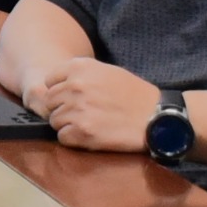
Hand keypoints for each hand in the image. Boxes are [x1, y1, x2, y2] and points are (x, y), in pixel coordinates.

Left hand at [28, 57, 161, 152]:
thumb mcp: (107, 71)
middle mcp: (75, 85)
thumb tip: (55, 85)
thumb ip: (80, 75)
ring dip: (67, 125)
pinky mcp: (82, 131)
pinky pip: (62, 137)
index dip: (60, 91)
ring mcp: (77, 108)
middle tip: (82, 114)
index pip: (49, 80)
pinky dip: (74, 139)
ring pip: (54, 120)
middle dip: (62, 109)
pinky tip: (90, 135)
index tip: (73, 98)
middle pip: (49, 101)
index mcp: (80, 67)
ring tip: (89, 124)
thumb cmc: (134, 94)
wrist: (157, 117)